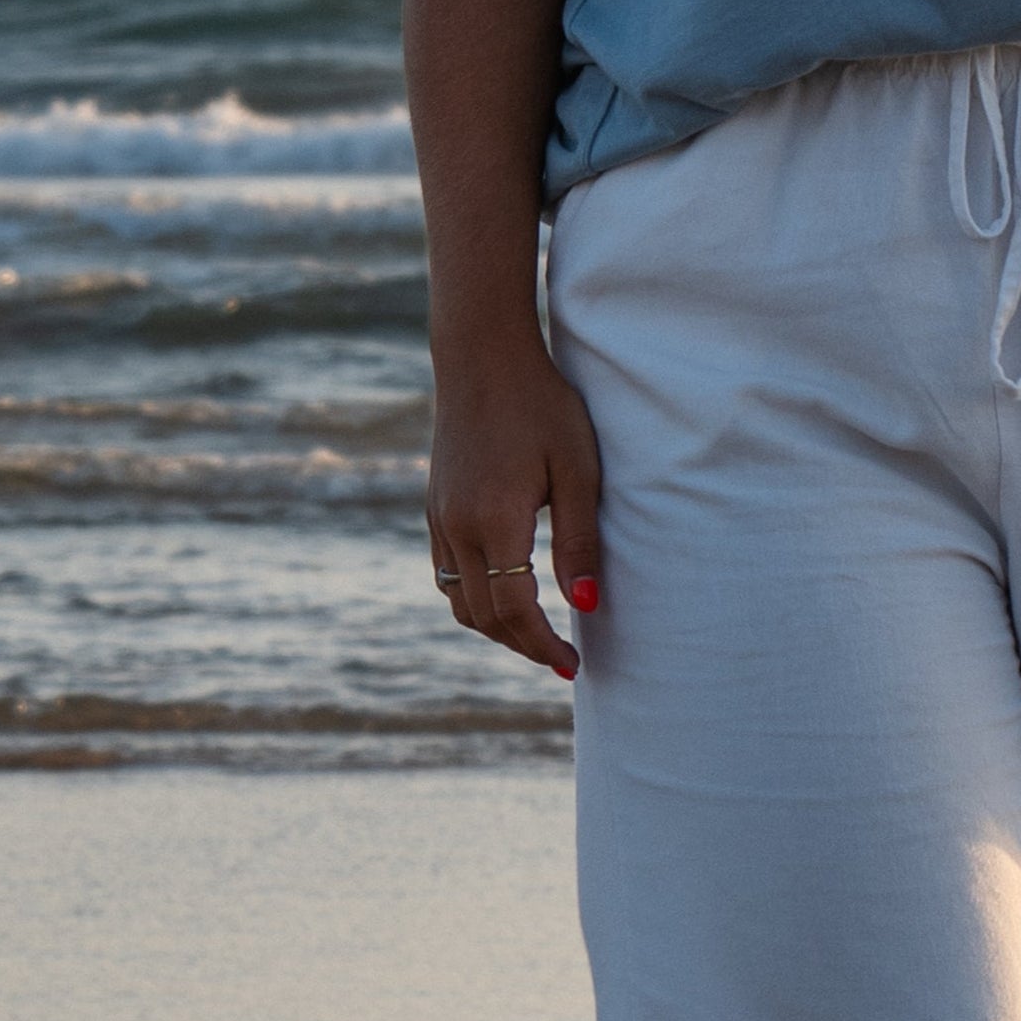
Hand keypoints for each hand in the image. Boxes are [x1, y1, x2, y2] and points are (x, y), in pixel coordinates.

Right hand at [424, 336, 603, 679]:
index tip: (572, 664)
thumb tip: (586, 605)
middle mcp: (457, 527)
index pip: (513, 609)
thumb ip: (579, 541)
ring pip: (458, 601)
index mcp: (494, 521)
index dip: (542, 645)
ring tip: (536, 634)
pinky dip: (475, 598)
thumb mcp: (578, 469)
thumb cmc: (542, 405)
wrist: (483, 356)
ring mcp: (439, 518)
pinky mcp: (435, 508)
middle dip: (522, 645)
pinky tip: (506, 594)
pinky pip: (447, 574)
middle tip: (561, 659)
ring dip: (495, 627)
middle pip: (483, 616)